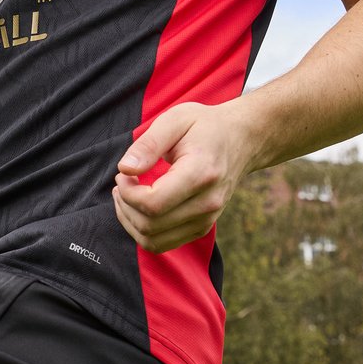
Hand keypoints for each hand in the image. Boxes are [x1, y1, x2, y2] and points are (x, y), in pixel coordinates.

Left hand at [113, 101, 253, 253]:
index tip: (122, 174)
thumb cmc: (203, 126)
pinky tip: (138, 207)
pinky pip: (163, 243)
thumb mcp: (174, 120)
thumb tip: (125, 168)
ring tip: (125, 195)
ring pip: (154, 240)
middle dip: (125, 206)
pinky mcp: (202, 227)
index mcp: (200, 173)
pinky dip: (142, 231)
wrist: (240, 139)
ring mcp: (207, 219)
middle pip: (150, 225)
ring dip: (130, 221)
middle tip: (122, 182)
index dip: (128, 193)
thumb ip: (148, 144)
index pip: (153, 203)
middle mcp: (207, 202)